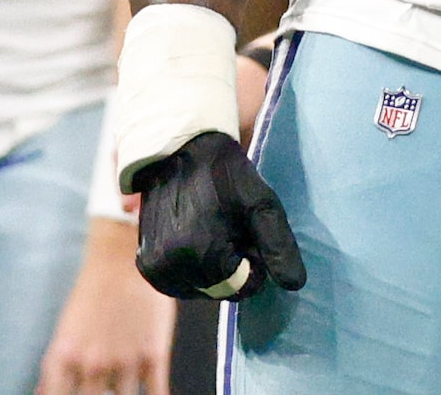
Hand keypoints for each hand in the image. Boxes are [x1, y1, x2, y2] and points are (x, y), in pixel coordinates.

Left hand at [39, 216, 178, 392]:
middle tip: (102, 388)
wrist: (124, 256)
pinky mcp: (153, 357)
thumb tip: (44, 392)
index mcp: (64, 358)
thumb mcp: (66, 330)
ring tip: (125, 384)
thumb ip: (56, 368)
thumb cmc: (94, 290)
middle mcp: (92, 365)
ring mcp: (124, 363)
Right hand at [132, 130, 304, 299]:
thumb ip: (280, 247)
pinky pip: (179, 283)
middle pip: (222, 290)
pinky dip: (191, 267)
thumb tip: (295, 286)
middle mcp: (174, 269)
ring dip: (211, 268)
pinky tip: (192, 236)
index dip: (253, 259)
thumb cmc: (225, 175)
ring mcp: (155, 269)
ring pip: (201, 289)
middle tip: (228, 225)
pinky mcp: (145, 265)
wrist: (178, 151)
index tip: (246, 229)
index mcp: (205, 258)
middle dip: (232, 264)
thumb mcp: (262, 204)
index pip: (246, 287)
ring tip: (209, 227)